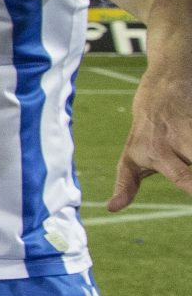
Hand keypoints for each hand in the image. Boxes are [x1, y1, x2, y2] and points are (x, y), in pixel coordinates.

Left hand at [110, 65, 191, 209]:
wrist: (163, 86)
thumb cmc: (145, 132)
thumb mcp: (130, 157)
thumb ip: (126, 185)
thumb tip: (110, 209)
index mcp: (156, 154)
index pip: (181, 177)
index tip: (188, 182)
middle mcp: (174, 140)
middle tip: (189, 162)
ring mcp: (189, 126)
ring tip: (190, 154)